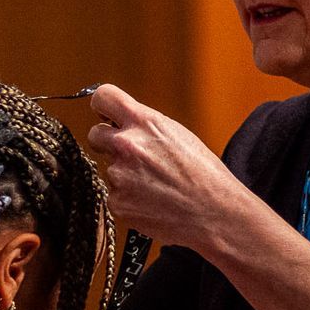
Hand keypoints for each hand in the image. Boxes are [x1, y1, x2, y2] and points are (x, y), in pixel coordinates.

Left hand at [87, 84, 241, 250]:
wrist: (214, 212)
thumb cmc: (203, 173)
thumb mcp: (178, 134)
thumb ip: (145, 126)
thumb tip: (120, 124)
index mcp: (144, 122)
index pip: (103, 98)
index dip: (102, 107)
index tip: (106, 115)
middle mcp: (126, 145)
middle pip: (95, 135)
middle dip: (108, 143)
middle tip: (132, 156)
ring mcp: (119, 175)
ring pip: (109, 169)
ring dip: (125, 175)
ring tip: (156, 185)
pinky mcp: (117, 202)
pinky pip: (114, 194)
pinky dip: (129, 198)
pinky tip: (152, 201)